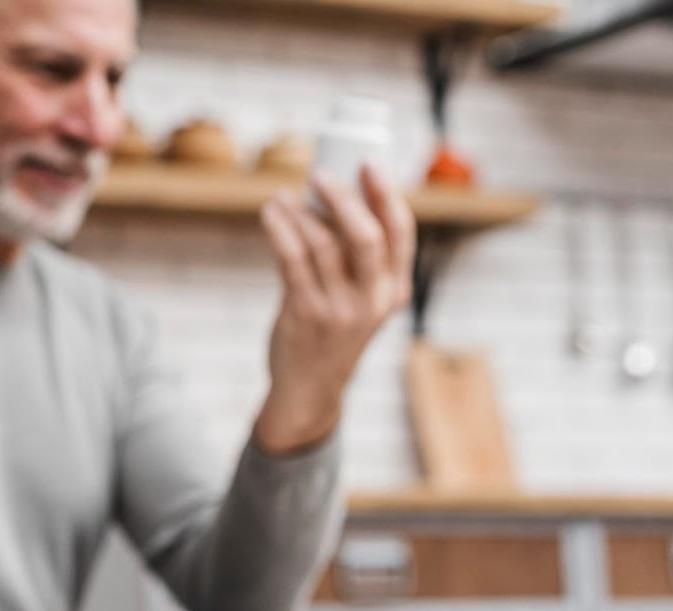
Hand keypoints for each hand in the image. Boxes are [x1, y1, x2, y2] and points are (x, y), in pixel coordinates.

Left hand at [253, 163, 415, 454]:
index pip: (401, 234)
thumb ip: (355, 259)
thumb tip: (329, 195)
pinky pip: (291, 261)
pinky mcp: (304, 314)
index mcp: (395, 290)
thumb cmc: (333, 330)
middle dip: (344, 198)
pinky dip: (280, 229)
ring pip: (323, 245)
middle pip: (366, 236)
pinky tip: (272, 211)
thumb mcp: (361, 300)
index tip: (368, 162)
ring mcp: (339, 310)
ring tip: (285, 196)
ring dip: (301, 212)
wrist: (310, 387)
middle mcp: (373, 300)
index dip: (387, 194)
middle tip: (321, 173)